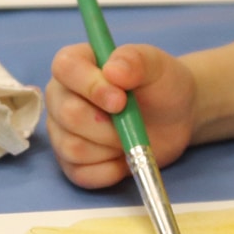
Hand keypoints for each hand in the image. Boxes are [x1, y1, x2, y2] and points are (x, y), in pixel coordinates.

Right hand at [45, 43, 197, 188]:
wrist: (174, 117)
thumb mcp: (156, 65)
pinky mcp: (71, 163)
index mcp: (75, 64)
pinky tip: (124, 157)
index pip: (65, 68)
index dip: (90, 85)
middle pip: (68, 114)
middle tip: (132, 122)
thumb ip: (135, 59)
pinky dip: (109, 171)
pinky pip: (81, 174)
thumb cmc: (160, 85)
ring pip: (73, 148)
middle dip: (107, 124)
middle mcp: (60, 97)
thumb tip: (112, 70)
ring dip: (110, 147)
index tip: (120, 100)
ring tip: (129, 136)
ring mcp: (62, 132)